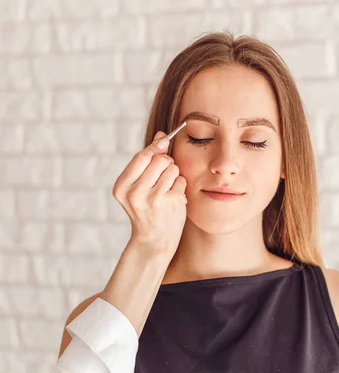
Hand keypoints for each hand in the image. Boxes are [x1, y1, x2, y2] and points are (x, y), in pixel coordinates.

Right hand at [112, 131, 186, 258]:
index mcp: (121, 187)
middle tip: (164, 173)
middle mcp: (135, 194)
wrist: (155, 238)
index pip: (142, 156)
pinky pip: (181, 180)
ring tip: (168, 186)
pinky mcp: (171, 203)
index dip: (155, 149)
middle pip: (159, 160)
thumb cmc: (147, 207)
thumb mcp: (139, 185)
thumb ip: (148, 159)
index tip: (162, 146)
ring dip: (174, 174)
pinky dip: (180, 185)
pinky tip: (174, 196)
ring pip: (172, 168)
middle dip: (165, 162)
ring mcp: (154, 200)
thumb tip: (161, 134)